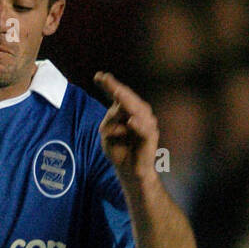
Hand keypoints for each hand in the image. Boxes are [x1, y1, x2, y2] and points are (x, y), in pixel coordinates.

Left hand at [94, 71, 158, 186]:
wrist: (130, 171)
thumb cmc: (119, 150)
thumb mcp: (107, 134)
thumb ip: (109, 119)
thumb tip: (118, 107)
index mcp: (128, 112)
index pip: (118, 96)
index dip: (109, 85)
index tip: (98, 76)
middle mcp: (139, 114)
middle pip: (128, 99)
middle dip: (117, 88)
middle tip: (106, 79)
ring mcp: (146, 124)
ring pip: (136, 111)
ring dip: (126, 103)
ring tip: (116, 91)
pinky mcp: (150, 138)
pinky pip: (144, 130)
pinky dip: (138, 125)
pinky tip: (131, 121)